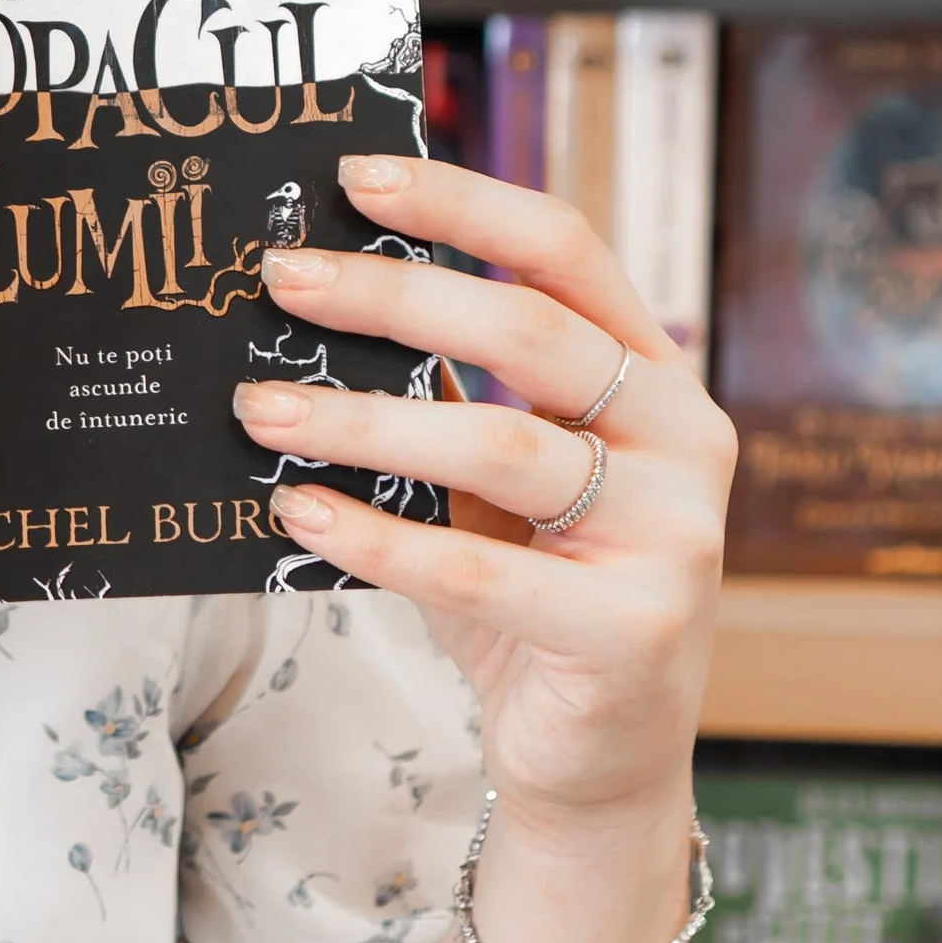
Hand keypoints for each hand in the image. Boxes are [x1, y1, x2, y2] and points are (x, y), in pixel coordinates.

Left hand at [232, 156, 735, 847]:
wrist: (598, 765)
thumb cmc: (534, 600)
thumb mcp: (494, 487)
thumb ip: (445, 397)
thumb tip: (319, 300)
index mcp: (654, 380)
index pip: (566, 253)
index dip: (463, 206)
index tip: (355, 177)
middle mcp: (682, 443)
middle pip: (531, 334)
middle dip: (394, 298)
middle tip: (282, 281)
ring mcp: (671, 539)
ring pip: (501, 449)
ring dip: (364, 423)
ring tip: (260, 410)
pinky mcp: (630, 632)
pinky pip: (482, 572)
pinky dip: (380, 539)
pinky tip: (301, 515)